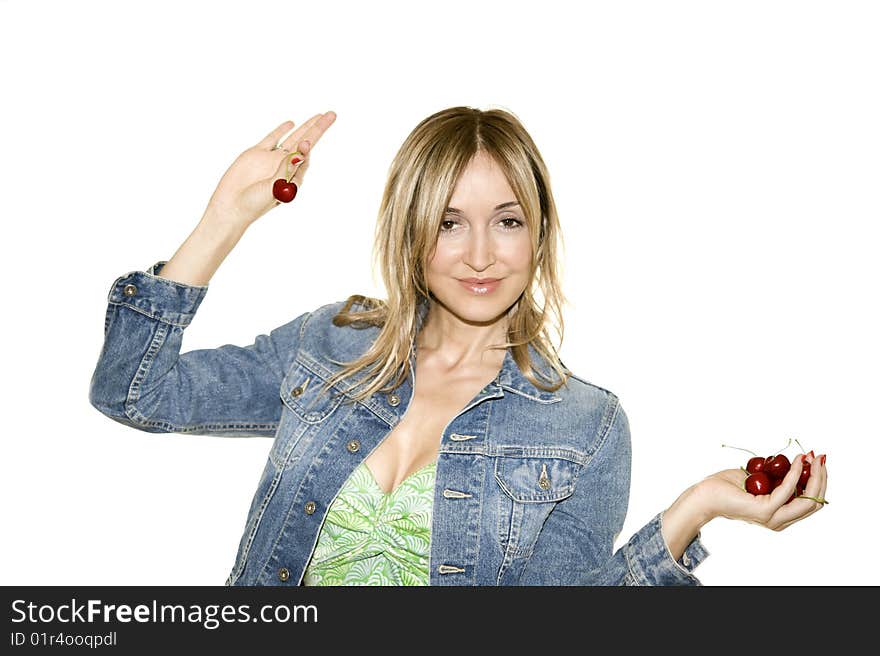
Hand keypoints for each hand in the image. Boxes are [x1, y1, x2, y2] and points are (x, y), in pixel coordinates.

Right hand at [202, 111, 336, 229]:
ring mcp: (271, 159)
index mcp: (292, 178)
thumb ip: (286, 171)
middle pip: (305, 144)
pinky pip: (272, 139)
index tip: (305, 143)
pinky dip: (281, 131)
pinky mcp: (256, 153)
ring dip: (305, 127)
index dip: (307, 149)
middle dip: (318, 130)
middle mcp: (284, 167)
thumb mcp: (274, 189)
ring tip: (319, 116)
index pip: (305, 159)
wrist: (230, 206)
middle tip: (331, 115)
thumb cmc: (254, 204)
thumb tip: (300, 154)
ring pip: (292, 139)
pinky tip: (291, 123)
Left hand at [698, 451, 828, 530]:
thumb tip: (794, 463)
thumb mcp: (759, 481)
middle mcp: (780, 521)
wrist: (704, 496)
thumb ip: (776, 478)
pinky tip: (797, 460)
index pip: (810, 503)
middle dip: (821, 478)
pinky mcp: (765, 510)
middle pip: (814, 503)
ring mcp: (773, 518)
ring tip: (811, 457)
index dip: (819, 482)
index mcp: (780, 516)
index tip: (818, 462)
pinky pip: (787, 490)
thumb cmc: (727, 487)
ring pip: (807, 499)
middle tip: (821, 457)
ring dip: (813, 476)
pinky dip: (795, 473)